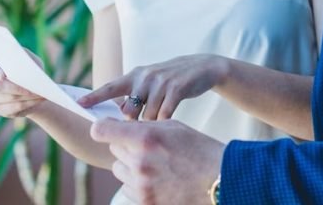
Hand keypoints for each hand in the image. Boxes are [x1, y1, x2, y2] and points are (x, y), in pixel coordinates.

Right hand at [0, 53, 44, 117]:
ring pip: (7, 98)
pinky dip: (29, 103)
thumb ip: (24, 59)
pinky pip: (13, 108)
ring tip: (41, 92)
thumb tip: (25, 69)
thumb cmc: (27, 68)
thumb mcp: (28, 59)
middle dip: (14, 87)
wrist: (31, 86)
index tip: (3, 75)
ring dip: (26, 95)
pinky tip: (39, 99)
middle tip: (31, 88)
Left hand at [79, 54, 228, 120]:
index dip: (94, 96)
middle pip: (130, 111)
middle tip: (144, 126)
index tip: (78, 104)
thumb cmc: (170, 81)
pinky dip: (167, 121)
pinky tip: (171, 118)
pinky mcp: (177, 88)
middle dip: (134, 124)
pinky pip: (166, 114)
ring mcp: (161, 81)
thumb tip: (118, 119)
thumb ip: (133, 97)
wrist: (202, 68)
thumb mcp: (148, 83)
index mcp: (134, 76)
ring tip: (163, 118)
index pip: (110, 87)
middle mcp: (144, 76)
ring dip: (154, 124)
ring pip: (149, 116)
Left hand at [91, 118, 224, 204]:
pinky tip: (156, 178)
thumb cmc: (199, 149)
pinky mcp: (145, 201)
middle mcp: (139, 161)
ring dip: (130, 164)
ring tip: (154, 163)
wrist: (220, 180)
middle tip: (146, 146)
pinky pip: (127, 187)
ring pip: (118, 169)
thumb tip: (120, 125)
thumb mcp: (174, 127)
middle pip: (113, 149)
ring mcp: (141, 184)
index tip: (107, 128)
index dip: (102, 128)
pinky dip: (136, 182)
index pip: (101, 131)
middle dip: (125, 145)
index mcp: (145, 137)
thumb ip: (144, 126)